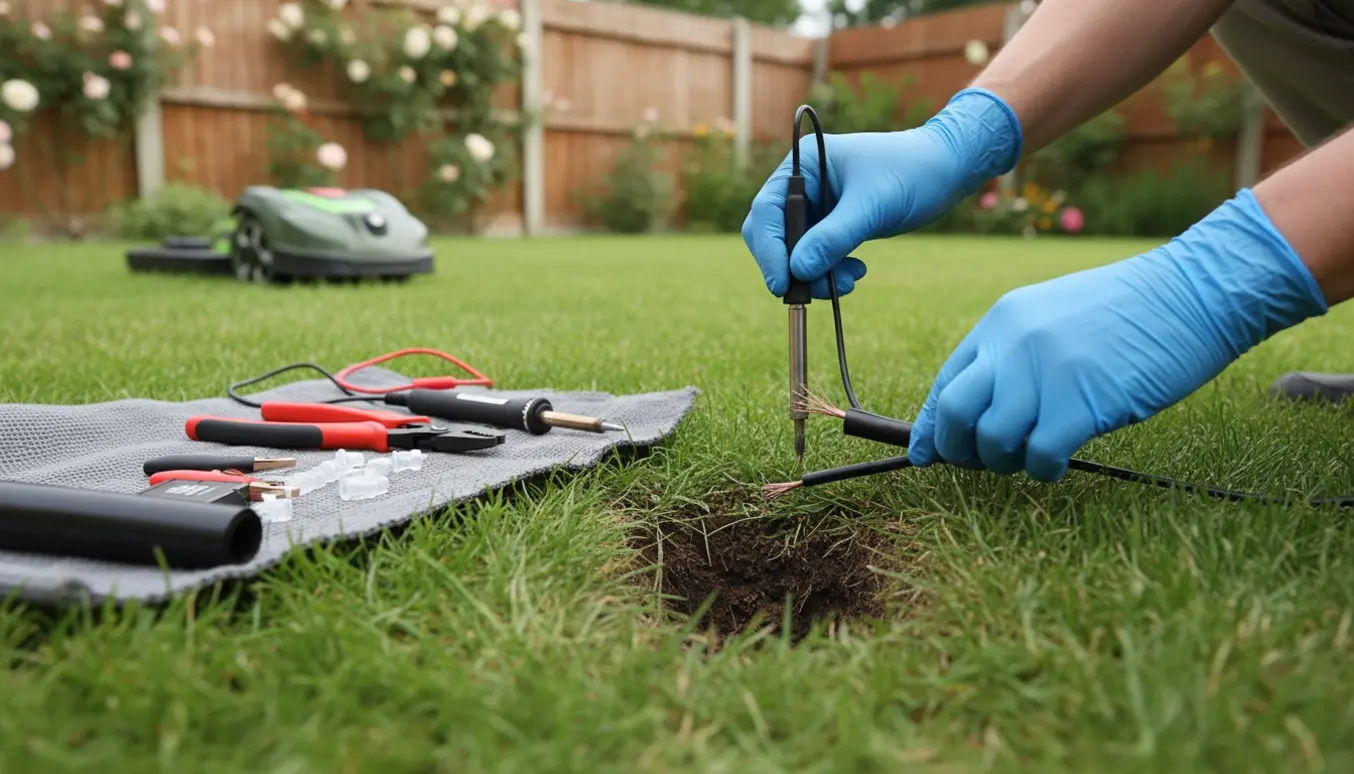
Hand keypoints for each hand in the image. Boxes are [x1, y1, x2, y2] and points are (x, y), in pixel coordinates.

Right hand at [743, 88, 1022, 298]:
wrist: (947, 170)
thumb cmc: (912, 172)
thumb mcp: (873, 206)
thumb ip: (834, 237)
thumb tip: (799, 270)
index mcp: (804, 164)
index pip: (768, 210)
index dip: (770, 249)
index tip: (782, 283)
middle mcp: (804, 183)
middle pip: (774, 233)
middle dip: (793, 265)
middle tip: (812, 293)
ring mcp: (817, 204)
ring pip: (795, 250)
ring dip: (815, 274)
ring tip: (850, 282)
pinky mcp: (832, 223)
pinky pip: (816, 255)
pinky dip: (830, 270)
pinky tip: (856, 272)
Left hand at [906, 189, 1328, 481]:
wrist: (1194, 292)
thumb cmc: (1130, 313)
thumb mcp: (1054, 319)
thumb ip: (1014, 358)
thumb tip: (979, 412)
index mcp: (1002, 322)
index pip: (946, 381)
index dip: (932, 426)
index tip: (928, 453)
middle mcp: (1013, 343)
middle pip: (955, 412)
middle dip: (959, 449)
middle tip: (984, 462)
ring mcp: (1045, 371)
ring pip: (992, 439)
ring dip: (1005, 462)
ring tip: (1032, 456)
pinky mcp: (1080, 401)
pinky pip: (1038, 455)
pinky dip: (1043, 469)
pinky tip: (1060, 462)